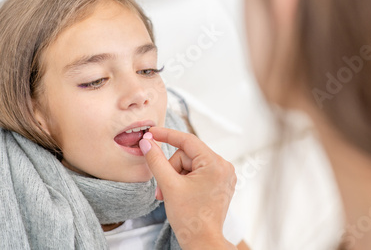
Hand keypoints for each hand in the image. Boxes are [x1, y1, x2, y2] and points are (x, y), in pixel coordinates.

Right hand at [139, 128, 236, 249]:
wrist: (203, 243)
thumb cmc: (190, 219)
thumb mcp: (168, 185)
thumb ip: (156, 160)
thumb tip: (147, 142)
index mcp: (215, 164)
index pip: (187, 140)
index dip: (167, 135)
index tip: (151, 133)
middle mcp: (223, 166)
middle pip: (187, 155)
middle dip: (171, 170)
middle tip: (163, 189)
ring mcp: (223, 176)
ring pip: (190, 165)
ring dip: (176, 178)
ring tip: (170, 196)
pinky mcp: (219, 184)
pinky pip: (197, 172)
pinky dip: (184, 181)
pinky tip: (181, 194)